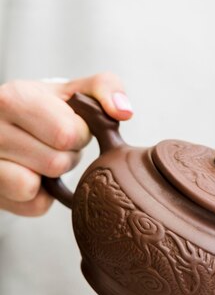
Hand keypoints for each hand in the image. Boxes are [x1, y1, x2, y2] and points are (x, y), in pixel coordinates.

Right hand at [0, 73, 132, 215]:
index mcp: (15, 97)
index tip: (68, 126)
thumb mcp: (75, 92)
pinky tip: (33, 176)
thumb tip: (123, 111)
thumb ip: (106, 88)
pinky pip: (32, 205)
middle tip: (55, 146)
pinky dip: (41, 197)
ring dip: (51, 177)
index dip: (79, 135)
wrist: (11, 128)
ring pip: (34, 185)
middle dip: (67, 157)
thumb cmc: (48, 111)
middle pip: (55, 163)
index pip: (67, 134)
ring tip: (41, 158)